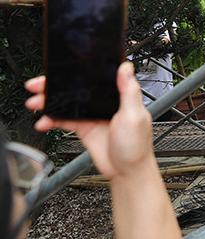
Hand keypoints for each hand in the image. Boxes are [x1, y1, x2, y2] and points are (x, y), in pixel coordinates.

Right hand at [25, 62, 154, 179]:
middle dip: (56, 86)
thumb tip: (126, 67)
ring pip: (67, 104)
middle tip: (38, 85)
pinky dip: (51, 121)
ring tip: (35, 103)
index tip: (63, 68)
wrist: (127, 170)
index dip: (79, 71)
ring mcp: (93, 115)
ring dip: (49, 102)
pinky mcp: (84, 128)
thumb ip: (129, 92)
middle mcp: (104, 103)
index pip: (97, 78)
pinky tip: (43, 122)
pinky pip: (64, 121)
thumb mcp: (134, 115)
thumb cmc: (136, 144)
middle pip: (77, 89)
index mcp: (119, 95)